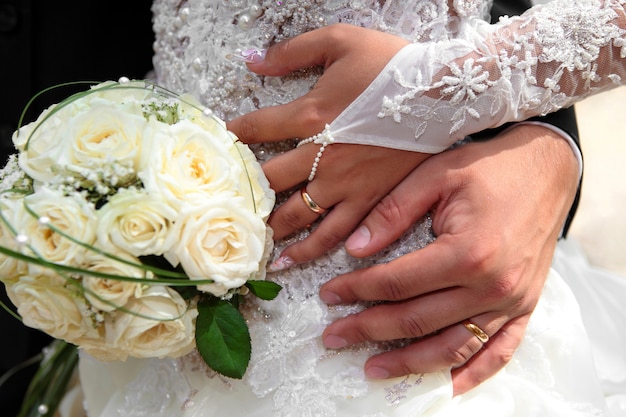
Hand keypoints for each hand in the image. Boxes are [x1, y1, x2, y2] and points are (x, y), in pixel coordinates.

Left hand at [227, 25, 428, 263]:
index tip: (220, 144)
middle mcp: (322, 157)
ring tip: (255, 245)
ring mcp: (345, 183)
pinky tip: (298, 260)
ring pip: (298, 215)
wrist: (442, 93)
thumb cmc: (392, 66)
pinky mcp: (369, 199)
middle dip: (245, 191)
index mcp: (311, 116)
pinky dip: (315, 249)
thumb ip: (293, 51)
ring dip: (273, 230)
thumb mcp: (341, 41)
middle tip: (226, 205)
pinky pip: (337, 231)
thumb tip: (252, 59)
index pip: (257, 128)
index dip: (234, 134)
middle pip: (270, 180)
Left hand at [318, 124, 579, 394]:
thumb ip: (392, 213)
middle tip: (333, 337)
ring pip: (451, 347)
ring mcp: (511, 302)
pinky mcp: (525, 307)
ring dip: (409, 364)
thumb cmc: (489, 168)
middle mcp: (491, 286)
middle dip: (367, 330)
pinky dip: (471, 374)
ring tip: (372, 368)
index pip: (395, 283)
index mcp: (466, 252)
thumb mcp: (435, 175)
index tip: (328, 295)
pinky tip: (447, 386)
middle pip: (415, 320)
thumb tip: (353, 248)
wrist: (546, 168)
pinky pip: (498, 352)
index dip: (355, 290)